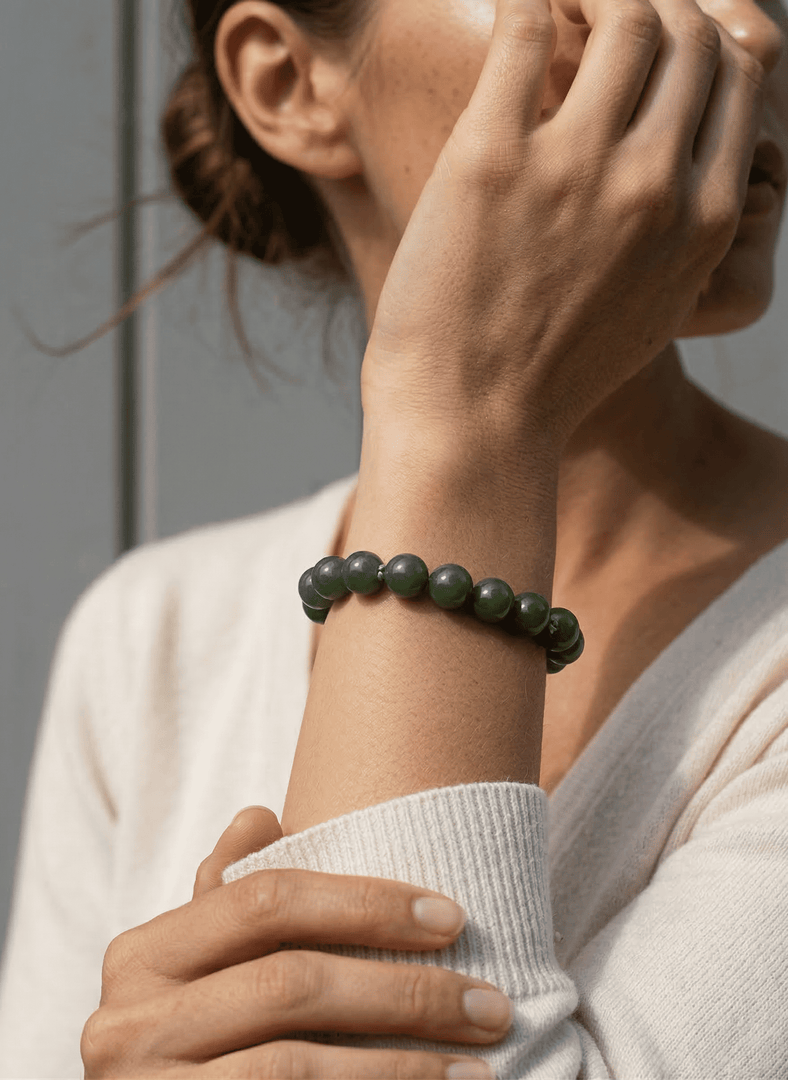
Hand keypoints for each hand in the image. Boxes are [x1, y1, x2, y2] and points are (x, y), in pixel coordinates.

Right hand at [81, 807, 508, 1078]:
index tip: (454, 919)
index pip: (265, 901)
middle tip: (490, 1004)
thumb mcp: (202, 966)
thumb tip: (261, 815)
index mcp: (143, 956)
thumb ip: (229, 900)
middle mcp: (127, 1025)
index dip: (366, 903)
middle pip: (291, 985)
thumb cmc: (203, 1038)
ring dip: (403, 1067)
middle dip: (405, 993)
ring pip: (295, 1067)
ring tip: (478, 1068)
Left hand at [361, 0, 765, 453]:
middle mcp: (656, 183)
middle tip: (604, 14)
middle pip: (690, 36)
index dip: (699, 46)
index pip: (735, 81)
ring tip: (561, 7)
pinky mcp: (491, 160)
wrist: (472, 426)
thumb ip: (681, 234)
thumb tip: (682, 174)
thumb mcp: (652, 309)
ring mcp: (576, 168)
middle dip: (658, 6)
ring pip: (628, 14)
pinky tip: (514, 6)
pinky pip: (525, 27)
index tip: (655, 48)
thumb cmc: (551, 376)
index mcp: (704, 221)